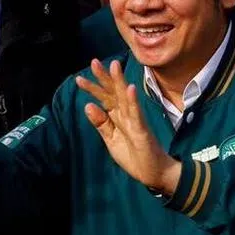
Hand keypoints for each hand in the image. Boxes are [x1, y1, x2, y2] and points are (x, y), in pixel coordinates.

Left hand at [76, 59, 180, 193]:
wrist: (154, 172)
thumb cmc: (134, 156)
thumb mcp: (111, 140)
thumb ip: (101, 124)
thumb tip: (88, 105)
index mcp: (118, 117)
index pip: (105, 99)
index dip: (93, 88)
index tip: (79, 78)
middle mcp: (126, 115)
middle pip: (114, 93)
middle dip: (104, 78)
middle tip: (94, 62)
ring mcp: (135, 121)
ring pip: (125, 98)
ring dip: (119, 82)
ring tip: (114, 66)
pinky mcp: (142, 130)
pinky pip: (137, 114)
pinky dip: (133, 101)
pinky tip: (129, 89)